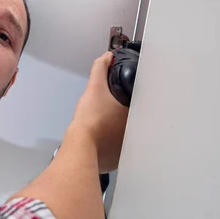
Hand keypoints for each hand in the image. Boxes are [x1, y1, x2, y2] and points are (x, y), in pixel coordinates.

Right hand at [70, 52, 128, 172]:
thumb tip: (107, 57)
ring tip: (107, 128)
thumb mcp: (94, 88)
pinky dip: (111, 148)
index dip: (131, 102)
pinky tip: (104, 142)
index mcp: (134, 117)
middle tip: (112, 114)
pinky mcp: (117, 162)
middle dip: (124, 119)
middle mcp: (135, 135)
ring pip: (125, 139)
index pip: (140, 107)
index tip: (122, 101)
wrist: (79, 145)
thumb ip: (100, 69)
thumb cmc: (90, 118)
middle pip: (133, 123)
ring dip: (118, 134)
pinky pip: (116, 153)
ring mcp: (127, 150)